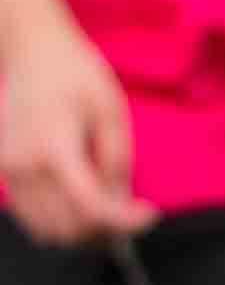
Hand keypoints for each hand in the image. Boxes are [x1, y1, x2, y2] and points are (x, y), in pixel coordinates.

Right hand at [0, 18, 151, 247]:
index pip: (90, 208)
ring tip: (110, 209)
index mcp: (54, 150)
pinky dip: (60, 220)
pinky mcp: (4, 172)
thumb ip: (116, 160)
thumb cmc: (76, 75)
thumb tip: (121, 203)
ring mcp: (8, 172)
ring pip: (46, 230)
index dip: (125, 222)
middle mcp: (23, 168)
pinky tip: (84, 200)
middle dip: (106, 230)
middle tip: (132, 214)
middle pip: (67, 229)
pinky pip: (31, 217)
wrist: (32, 54)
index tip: (150, 214)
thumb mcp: (111, 111)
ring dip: (82, 231)